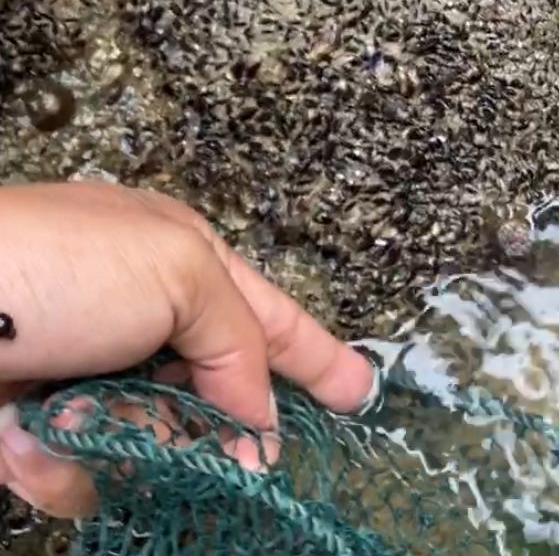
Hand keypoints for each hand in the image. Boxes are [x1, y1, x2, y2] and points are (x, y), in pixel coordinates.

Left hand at [0, 182, 374, 518]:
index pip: (269, 315)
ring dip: (130, 442)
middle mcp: (130, 313)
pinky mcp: (22, 421)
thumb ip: (240, 344)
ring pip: (147, 436)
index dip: (317, 357)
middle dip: (215, 423)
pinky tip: (34, 439)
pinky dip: (62, 467)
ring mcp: (75, 369)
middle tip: (236, 462)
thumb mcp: (179, 278)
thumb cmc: (48, 268)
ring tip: (84, 416)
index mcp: (177, 258)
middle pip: (208, 389)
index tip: (359, 395)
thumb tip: (254, 420)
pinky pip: (73, 466)